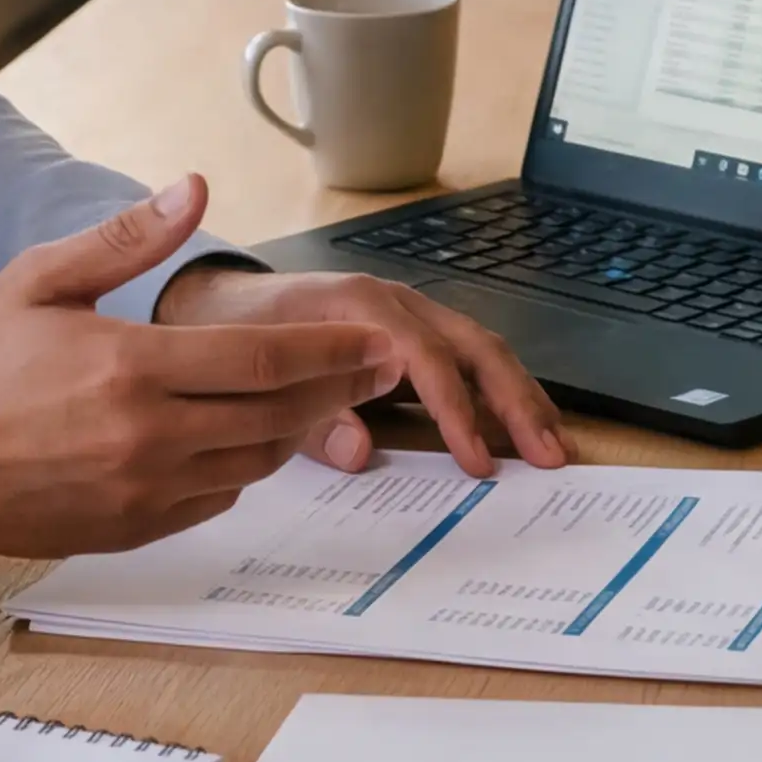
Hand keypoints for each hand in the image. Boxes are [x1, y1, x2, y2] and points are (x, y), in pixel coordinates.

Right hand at [0, 176, 393, 555]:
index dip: (330, 350)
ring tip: (325, 399)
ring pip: (252, 464)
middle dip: (338, 389)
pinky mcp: (128, 530)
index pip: (263, 359)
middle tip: (380, 369)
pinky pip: (213, 501)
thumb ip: (127, 237)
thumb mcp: (41, 278)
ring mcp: (140, 492)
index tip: (376, 339)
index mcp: (131, 367)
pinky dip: (243, 471)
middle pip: (275, 415)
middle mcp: (147, 437)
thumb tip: (193, 189)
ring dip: (296, 431)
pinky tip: (250, 441)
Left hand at [154, 258, 569, 477]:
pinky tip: (518, 426)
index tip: (476, 461)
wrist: (210, 300)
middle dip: (515, 400)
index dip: (454, 409)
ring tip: (551, 445)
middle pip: (473, 345)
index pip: (424, 356)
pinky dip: (498, 391)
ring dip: (518, 396)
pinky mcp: (409, 334)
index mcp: (356, 305)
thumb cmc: (227, 332)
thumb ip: (302, 415)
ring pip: (479, 348)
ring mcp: (406, 316)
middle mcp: (392, 303)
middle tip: (548, 455)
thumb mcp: (248, 374)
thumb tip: (359, 453)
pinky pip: (465, 357)